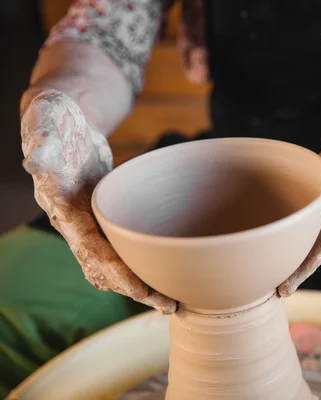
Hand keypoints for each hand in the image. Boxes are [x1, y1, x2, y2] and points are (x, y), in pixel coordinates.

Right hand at [21, 89, 175, 313]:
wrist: (61, 120)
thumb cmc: (54, 118)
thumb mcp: (47, 121)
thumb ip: (43, 141)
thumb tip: (36, 161)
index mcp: (61, 204)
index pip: (90, 248)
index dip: (116, 273)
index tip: (143, 292)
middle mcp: (72, 220)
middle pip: (103, 267)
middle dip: (134, 289)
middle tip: (168, 305)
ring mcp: (88, 221)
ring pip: (111, 264)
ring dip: (138, 283)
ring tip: (170, 299)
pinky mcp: (102, 216)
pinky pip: (118, 248)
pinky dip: (138, 264)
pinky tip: (160, 272)